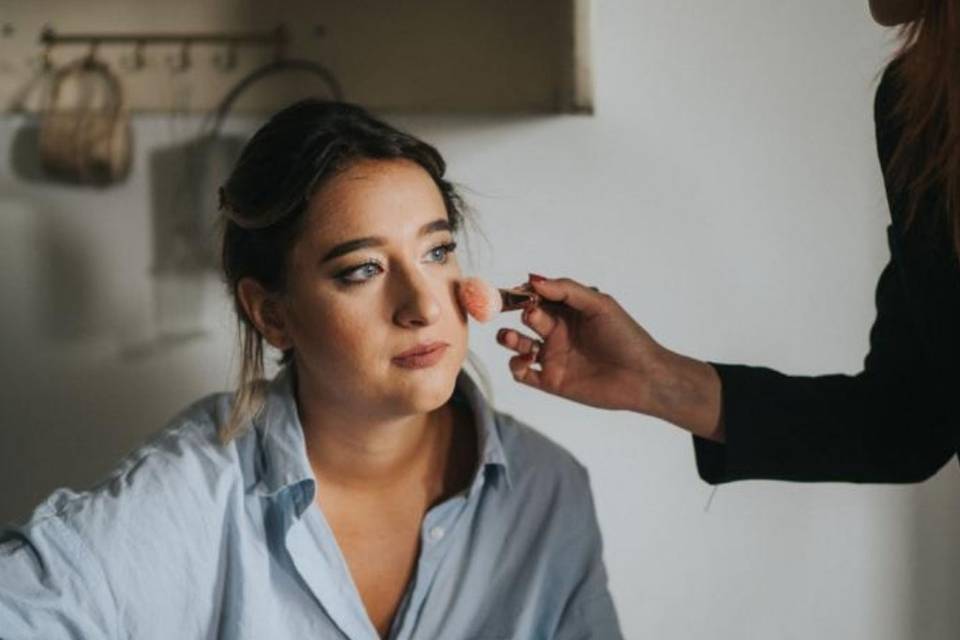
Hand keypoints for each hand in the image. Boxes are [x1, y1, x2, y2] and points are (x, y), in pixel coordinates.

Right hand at [497, 275, 723, 439]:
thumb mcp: (599, 305)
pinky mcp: (552, 380)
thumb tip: (533, 280)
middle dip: (515, 312)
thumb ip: (566, 290)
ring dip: (509, 338)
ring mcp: (553, 356)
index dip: (523, 292)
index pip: (538, 297)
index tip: (514, 290)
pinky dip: (516, 366)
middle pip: (525, 317)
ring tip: (514, 338)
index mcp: (569, 311)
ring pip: (517, 344)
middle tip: (519, 313)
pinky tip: (527, 360)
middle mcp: (558, 332)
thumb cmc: (626, 338)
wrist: (642, 377)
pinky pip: (522, 373)